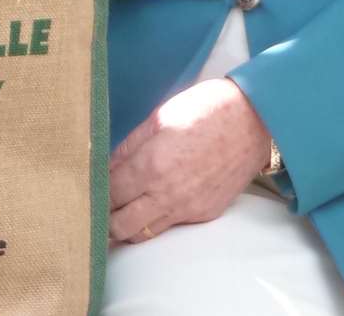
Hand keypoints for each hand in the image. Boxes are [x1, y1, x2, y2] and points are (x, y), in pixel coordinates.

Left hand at [107, 77, 271, 245]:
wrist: (255, 121)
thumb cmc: (205, 109)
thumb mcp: (158, 117)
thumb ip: (128, 147)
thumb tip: (105, 167)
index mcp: (151, 165)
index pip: (108, 195)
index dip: (95, 194)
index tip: (89, 190)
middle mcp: (166, 194)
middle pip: (120, 226)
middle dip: (105, 220)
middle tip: (98, 209)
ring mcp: (187, 208)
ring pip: (143, 234)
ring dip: (127, 226)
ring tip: (118, 213)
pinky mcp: (204, 214)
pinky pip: (170, 225)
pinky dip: (156, 219)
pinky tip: (154, 203)